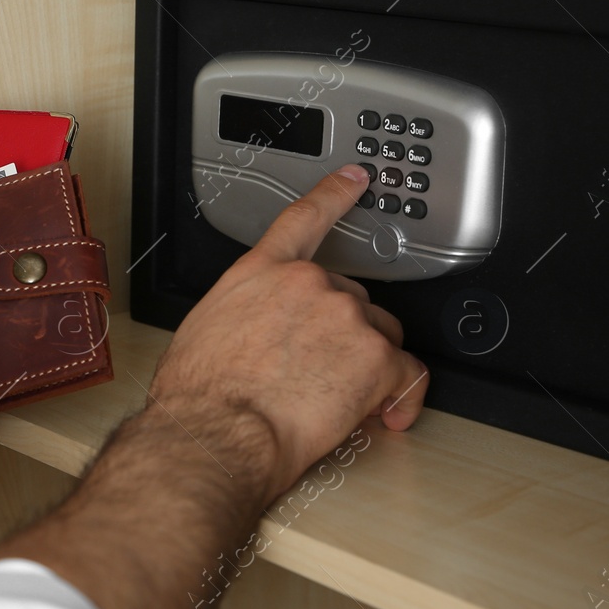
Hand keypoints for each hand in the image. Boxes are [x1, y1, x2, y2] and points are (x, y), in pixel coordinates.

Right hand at [148, 164, 428, 502]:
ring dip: (366, 367)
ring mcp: (346, 317)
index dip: (335, 194)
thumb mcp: (205, 331)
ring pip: (379, 337)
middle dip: (342, 336)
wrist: (218, 429)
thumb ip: (244, 314)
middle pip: (350, 300)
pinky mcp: (376, 357)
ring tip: (332, 401)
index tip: (357, 179)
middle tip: (318, 374)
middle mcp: (307, 284)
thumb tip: (252, 337)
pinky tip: (383, 415)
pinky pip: (407, 376)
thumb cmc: (201, 394)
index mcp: (261, 272)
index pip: (305, 218)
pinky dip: (400, 398)